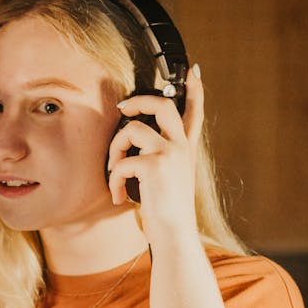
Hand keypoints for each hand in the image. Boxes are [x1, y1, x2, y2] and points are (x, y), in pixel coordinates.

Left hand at [106, 66, 203, 244]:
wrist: (174, 235)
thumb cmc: (165, 212)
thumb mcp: (169, 180)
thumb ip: (160, 159)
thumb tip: (135, 142)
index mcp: (185, 149)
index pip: (194, 113)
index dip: (195, 90)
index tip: (194, 71)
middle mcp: (181, 147)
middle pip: (162, 104)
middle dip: (138, 100)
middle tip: (123, 107)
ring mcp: (170, 153)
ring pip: (131, 130)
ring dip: (114, 150)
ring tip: (114, 174)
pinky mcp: (155, 165)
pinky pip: (121, 161)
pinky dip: (113, 179)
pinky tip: (117, 197)